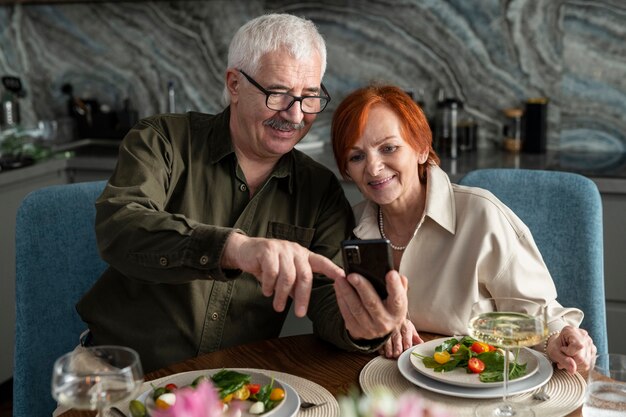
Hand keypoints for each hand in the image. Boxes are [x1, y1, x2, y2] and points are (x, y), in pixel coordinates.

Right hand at [222, 233, 344, 316]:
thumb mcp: (284, 274)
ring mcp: (282, 249)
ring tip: (278, 306)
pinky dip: (269, 286)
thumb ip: (295, 284)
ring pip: (287, 276)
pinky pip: (271, 272)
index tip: (344, 278)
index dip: (333, 269)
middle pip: (305, 275)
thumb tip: (303, 300)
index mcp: (303, 255)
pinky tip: (266, 291)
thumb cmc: (267, 264)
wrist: (245, 252)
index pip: (322, 262)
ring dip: (282, 295)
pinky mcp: (267, 250)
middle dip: (303, 297)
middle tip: (300, 314)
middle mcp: (295, 250)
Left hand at [334, 269, 407, 340]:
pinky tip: (338, 288)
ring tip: (340, 279)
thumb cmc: (388, 307)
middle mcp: (385, 321)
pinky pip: (347, 313)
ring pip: (356, 308)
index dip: (395, 286)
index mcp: (397, 311)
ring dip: (347, 292)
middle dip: (362, 287)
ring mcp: (370, 327)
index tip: (391, 274)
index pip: (397, 298)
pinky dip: (341, 299)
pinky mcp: (356, 329)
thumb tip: (398, 276)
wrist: (379, 328)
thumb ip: (398, 284)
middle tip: (352, 275)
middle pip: (372, 303)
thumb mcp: (396, 297)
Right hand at [378, 318, 422, 358]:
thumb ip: (415, 337)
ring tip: (390, 354)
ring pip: (387, 339)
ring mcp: (387, 331)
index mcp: (405, 326)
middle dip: (397, 346)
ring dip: (388, 347)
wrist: (390, 316)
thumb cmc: (402, 326)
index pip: (406, 333)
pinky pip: (379, 340)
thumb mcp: (410, 329)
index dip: (407, 341)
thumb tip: (421, 343)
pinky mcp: (380, 334)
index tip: (407, 347)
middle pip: (397, 337)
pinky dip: (380, 346)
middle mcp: (396, 328)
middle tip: (397, 354)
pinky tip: (382, 351)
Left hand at [546, 326, 596, 373]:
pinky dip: (580, 365)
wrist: (558, 345)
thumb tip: (573, 370)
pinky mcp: (593, 350)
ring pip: (586, 362)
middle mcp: (583, 335)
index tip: (562, 349)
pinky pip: (588, 364)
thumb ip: (563, 360)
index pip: (578, 347)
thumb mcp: (554, 353)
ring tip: (568, 358)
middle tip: (563, 356)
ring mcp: (590, 342)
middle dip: (571, 361)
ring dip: (575, 364)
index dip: (568, 353)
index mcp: (571, 331)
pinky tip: (574, 359)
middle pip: (582, 358)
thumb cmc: (555, 347)